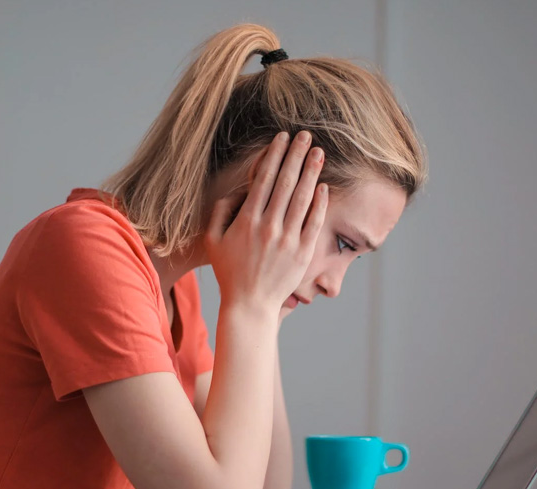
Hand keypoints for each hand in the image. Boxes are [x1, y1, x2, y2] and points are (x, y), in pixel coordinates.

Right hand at [204, 130, 328, 314]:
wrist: (249, 305)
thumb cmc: (229, 271)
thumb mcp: (213, 240)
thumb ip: (220, 212)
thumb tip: (236, 191)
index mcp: (247, 221)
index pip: (263, 179)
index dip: (274, 156)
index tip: (282, 138)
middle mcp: (268, 227)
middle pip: (285, 183)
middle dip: (296, 155)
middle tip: (306, 135)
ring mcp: (287, 240)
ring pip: (302, 198)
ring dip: (311, 172)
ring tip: (319, 152)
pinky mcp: (302, 253)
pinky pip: (314, 223)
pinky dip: (320, 203)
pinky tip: (324, 186)